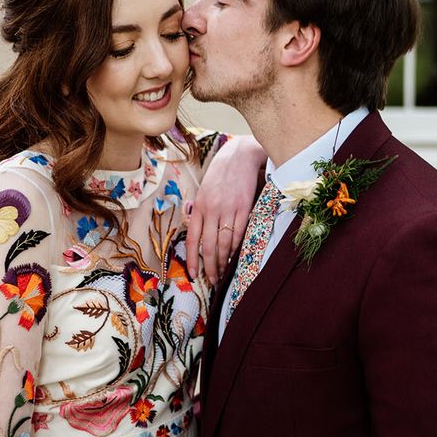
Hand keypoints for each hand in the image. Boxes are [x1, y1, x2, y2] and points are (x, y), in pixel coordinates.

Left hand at [185, 135, 265, 284]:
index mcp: (199, 207)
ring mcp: (228, 210)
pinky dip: (236, 247)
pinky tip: (235, 256)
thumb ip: (202, 212)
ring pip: (225, 243)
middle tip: (212, 281)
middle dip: (209, 267)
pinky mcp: (244, 208)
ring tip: (224, 273)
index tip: (193, 275)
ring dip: (224, 261)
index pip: (192, 240)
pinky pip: (239, 233)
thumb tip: (200, 235)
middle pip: (209, 246)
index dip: (192, 260)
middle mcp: (211, 210)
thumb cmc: (221, 174)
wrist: (239, 156)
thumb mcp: (205, 191)